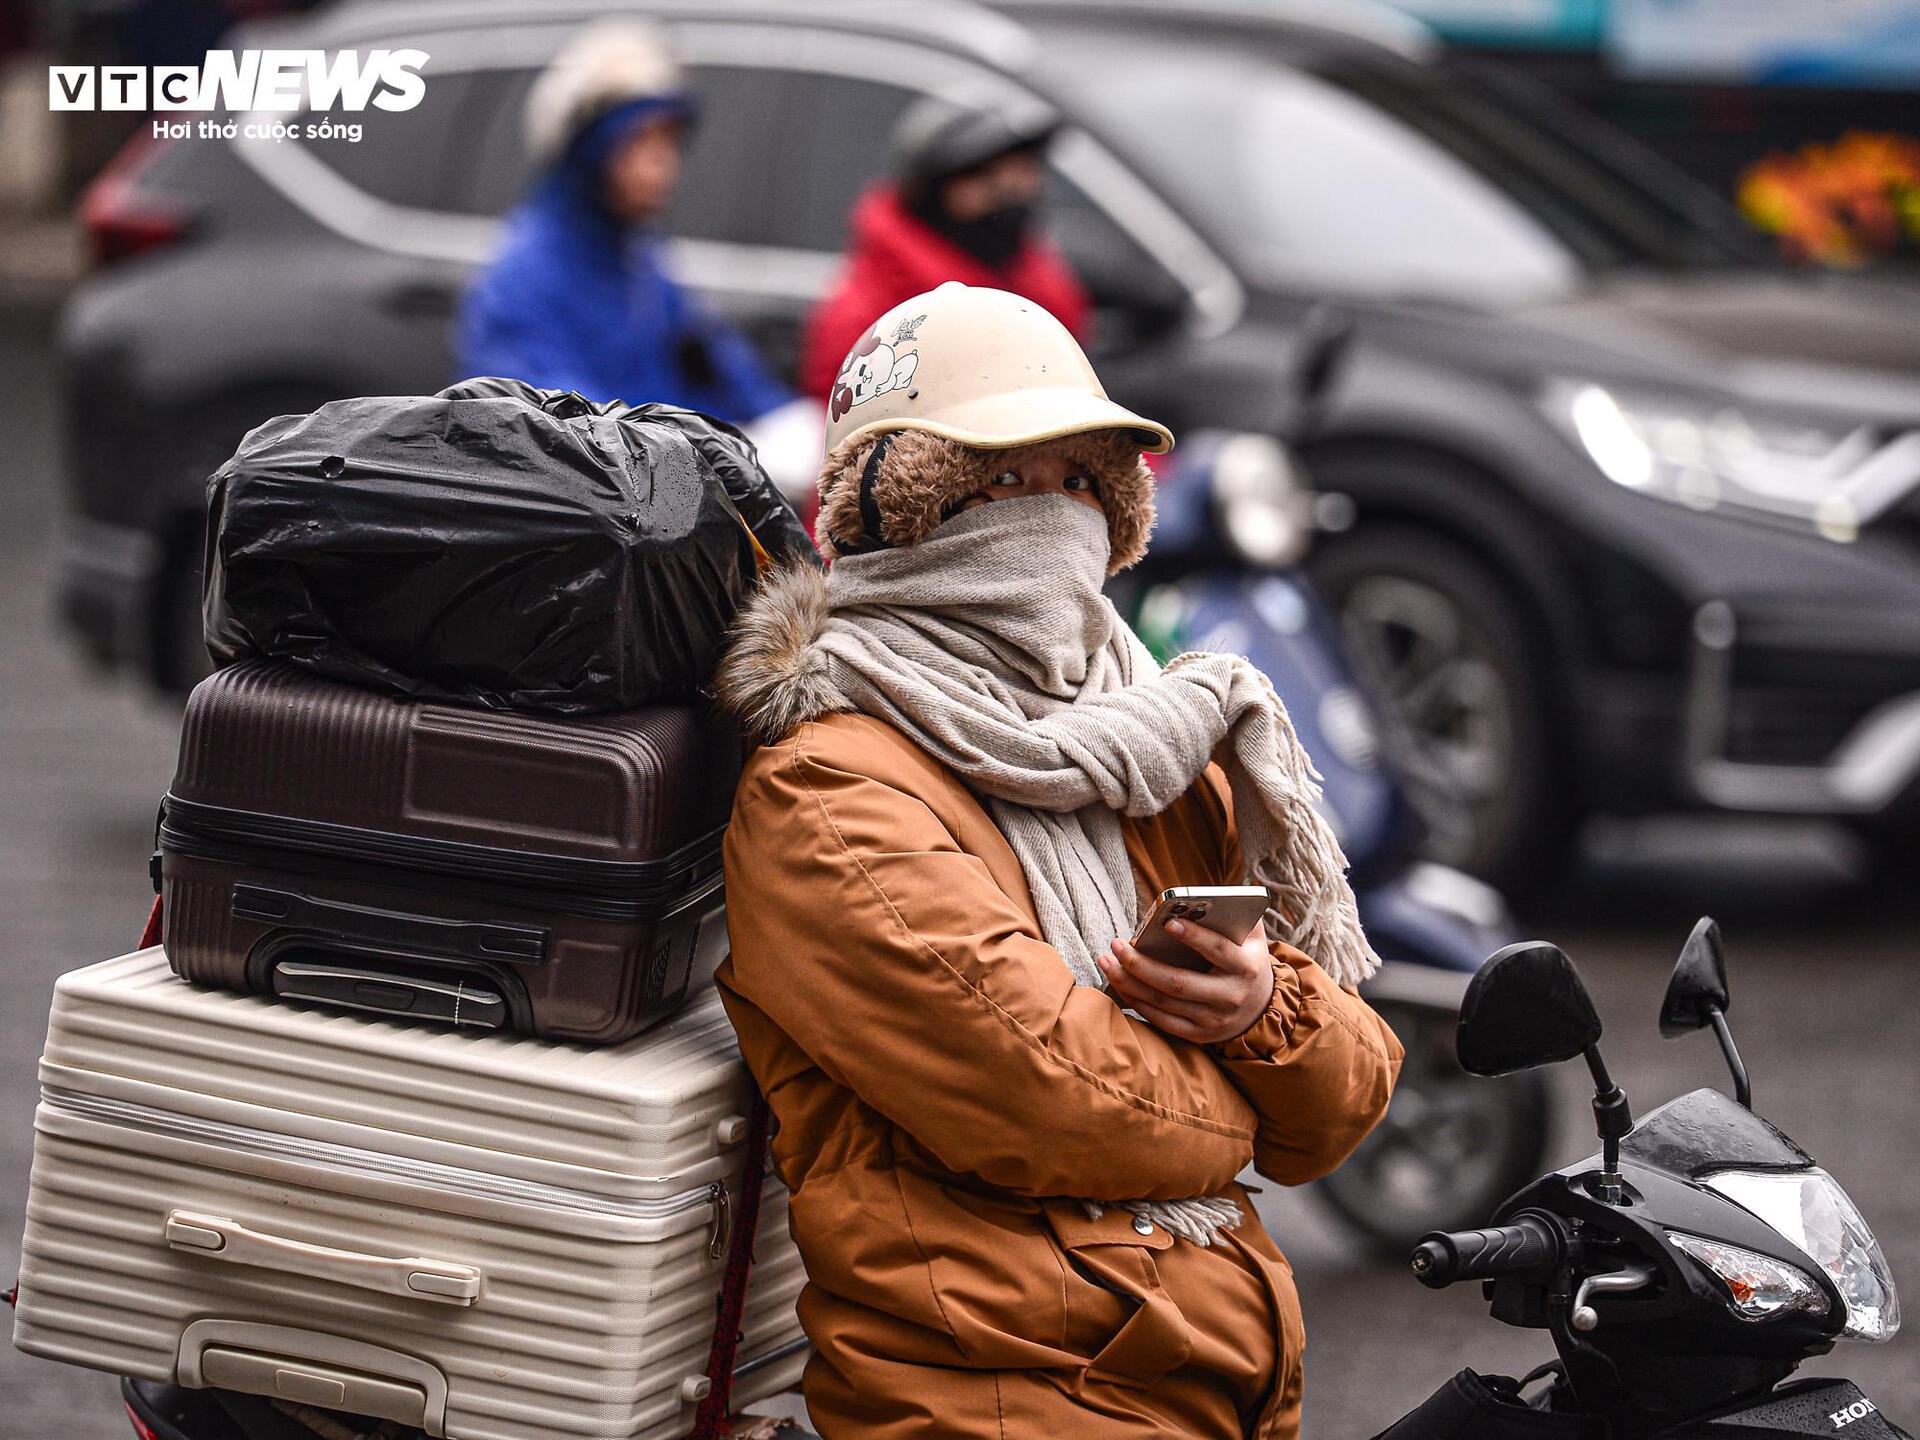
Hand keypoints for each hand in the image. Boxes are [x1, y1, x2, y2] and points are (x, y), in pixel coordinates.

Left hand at [1097, 920, 1276, 1044]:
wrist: (1261, 1008)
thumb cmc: (1246, 960)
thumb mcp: (1251, 937)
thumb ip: (1235, 915)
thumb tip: (1197, 899)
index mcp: (1246, 967)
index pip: (1218, 950)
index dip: (1193, 937)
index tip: (1167, 923)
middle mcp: (1230, 997)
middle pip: (1179, 983)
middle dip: (1142, 964)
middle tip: (1116, 944)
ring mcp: (1214, 1020)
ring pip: (1164, 1003)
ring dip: (1130, 983)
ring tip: (1107, 961)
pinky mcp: (1199, 1035)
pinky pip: (1162, 1021)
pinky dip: (1137, 1003)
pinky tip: (1120, 984)